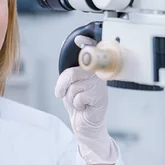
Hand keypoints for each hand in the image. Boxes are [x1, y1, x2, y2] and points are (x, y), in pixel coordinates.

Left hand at [55, 39, 117, 164]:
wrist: (85, 125)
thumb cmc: (78, 104)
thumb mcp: (69, 86)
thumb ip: (69, 74)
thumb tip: (71, 67)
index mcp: (90, 69)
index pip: (90, 52)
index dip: (85, 43)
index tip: (79, 39)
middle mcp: (98, 74)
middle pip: (72, 73)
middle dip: (63, 86)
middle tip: (64, 94)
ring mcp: (100, 85)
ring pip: (74, 87)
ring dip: (72, 98)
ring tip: (80, 102)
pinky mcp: (101, 97)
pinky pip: (79, 97)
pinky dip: (78, 104)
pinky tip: (85, 106)